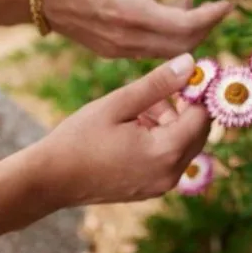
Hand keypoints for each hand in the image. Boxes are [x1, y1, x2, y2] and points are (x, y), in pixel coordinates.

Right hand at [23, 53, 210, 207]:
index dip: (197, 92)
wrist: (49, 181)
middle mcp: (171, 173)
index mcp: (166, 151)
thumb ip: (158, 84)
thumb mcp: (118, 103)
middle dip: (183, 107)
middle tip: (155, 90)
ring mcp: (162, 185)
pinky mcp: (151, 189)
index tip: (186, 73)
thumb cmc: (79, 139)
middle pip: (198, 132)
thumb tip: (190, 63)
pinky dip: (161, 139)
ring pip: (183, 144)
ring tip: (136, 108)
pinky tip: (133, 127)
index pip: (202, 116)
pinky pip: (169, 159)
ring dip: (169, 122)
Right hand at [41, 0, 231, 57]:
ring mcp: (120, 50)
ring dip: (190, 33)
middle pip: (184, 44)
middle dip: (207, 26)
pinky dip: (170, 37)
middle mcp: (127, 37)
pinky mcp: (114, 53)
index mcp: (130, 11)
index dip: (213, 15)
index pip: (186, 24)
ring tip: (190, 4)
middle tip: (216, 5)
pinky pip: (153, 51)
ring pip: (170, 52)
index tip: (228, 2)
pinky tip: (169, 13)